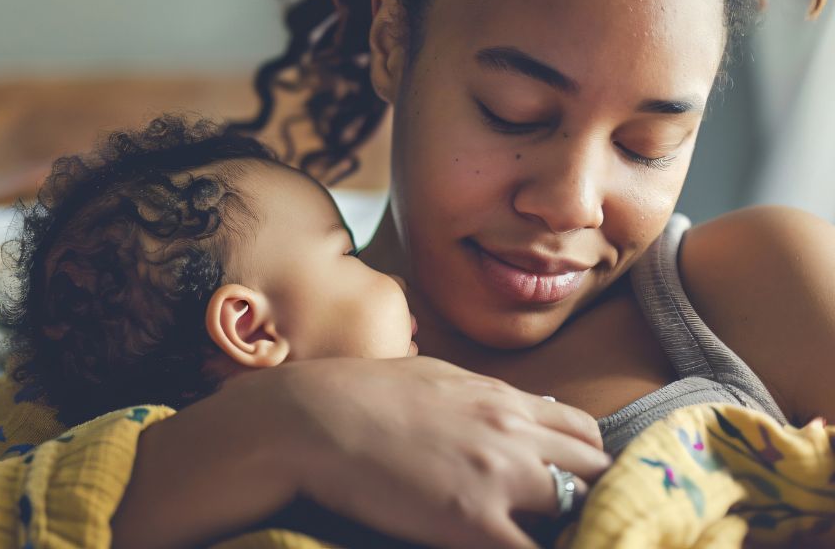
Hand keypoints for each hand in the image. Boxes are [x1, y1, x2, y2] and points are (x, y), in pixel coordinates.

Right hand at [282, 356, 610, 548]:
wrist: (314, 416)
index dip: (587, 463)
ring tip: (544, 538)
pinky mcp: (474, 522)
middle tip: (567, 522)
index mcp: (503, 400)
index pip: (585, 433)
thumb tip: (511, 408)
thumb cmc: (362, 393)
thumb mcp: (435, 377)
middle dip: (591, 499)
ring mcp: (500, 478)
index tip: (573, 485)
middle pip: (596, 472)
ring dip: (572, 529)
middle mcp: (514, 434)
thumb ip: (482, 397)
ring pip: (581, 510)